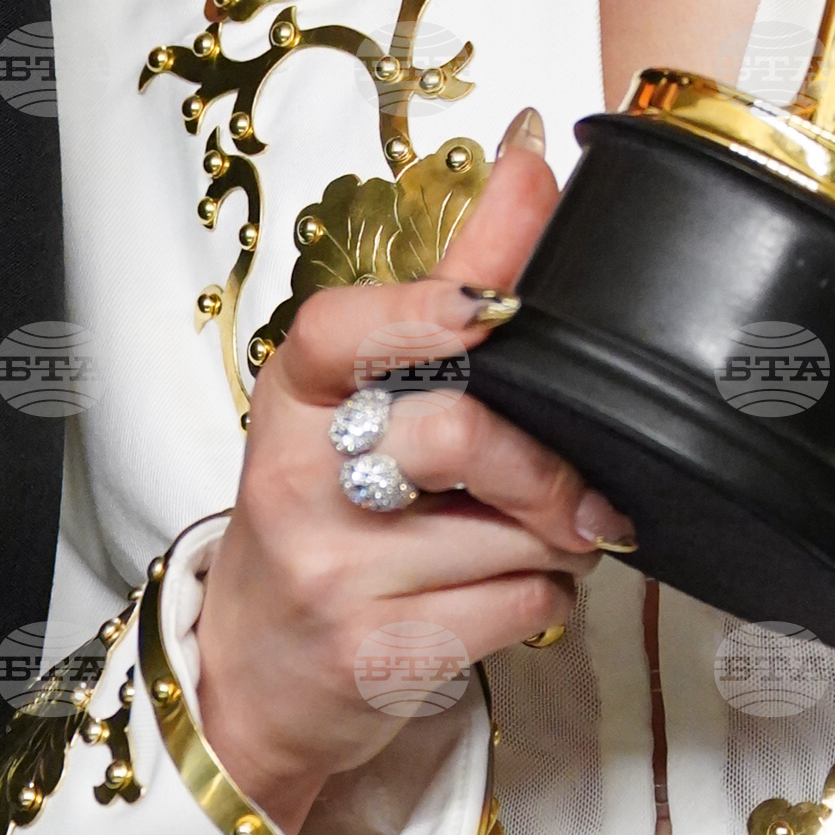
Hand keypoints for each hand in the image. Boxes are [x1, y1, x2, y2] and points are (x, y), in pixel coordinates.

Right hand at [192, 123, 630, 834]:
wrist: (257, 672)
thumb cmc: (327, 512)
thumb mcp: (363, 395)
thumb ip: (455, 281)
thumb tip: (533, 162)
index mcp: (295, 394)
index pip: (342, 331)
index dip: (425, 310)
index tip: (493, 307)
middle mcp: (296, 479)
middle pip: (461, 435)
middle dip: (549, 466)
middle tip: (578, 488)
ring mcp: (329, 574)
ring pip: (513, 535)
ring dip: (560, 541)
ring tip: (531, 540)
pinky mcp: (373, 656)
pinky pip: (519, 608)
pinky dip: (547, 600)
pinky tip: (508, 592)